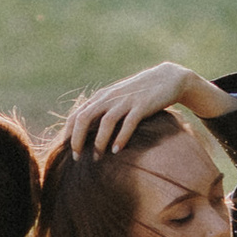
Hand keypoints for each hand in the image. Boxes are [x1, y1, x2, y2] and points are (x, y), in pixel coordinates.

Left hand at [66, 61, 234, 154]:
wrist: (167, 78)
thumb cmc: (139, 93)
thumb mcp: (117, 99)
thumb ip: (103, 111)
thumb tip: (88, 134)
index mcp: (101, 97)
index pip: (77, 115)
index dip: (69, 133)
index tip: (68, 151)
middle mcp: (109, 97)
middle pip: (85, 118)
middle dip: (78, 139)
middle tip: (77, 158)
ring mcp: (125, 101)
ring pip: (106, 122)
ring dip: (99, 142)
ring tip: (98, 158)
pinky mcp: (142, 106)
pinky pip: (128, 123)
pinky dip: (121, 137)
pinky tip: (117, 150)